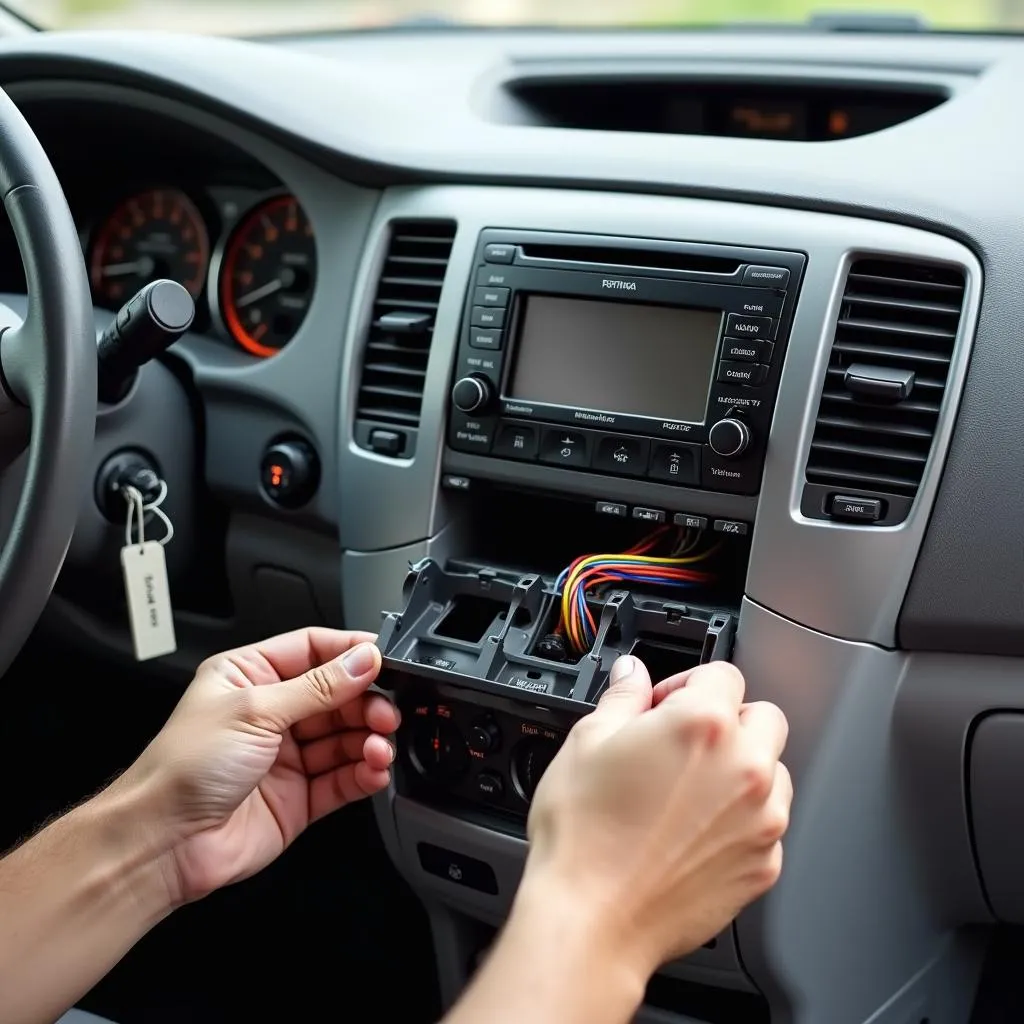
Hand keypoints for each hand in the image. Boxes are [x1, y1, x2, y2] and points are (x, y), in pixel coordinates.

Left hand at [120, 628, 397, 903]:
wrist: (162, 843)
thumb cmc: (182, 769)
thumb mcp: (256, 709)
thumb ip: (319, 686)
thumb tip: (363, 660)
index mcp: (250, 676)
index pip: (313, 650)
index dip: (350, 653)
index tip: (384, 658)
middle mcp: (270, 713)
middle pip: (338, 695)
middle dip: (367, 702)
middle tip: (386, 711)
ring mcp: (286, 756)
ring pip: (345, 738)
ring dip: (369, 739)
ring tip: (379, 746)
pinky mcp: (299, 796)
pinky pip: (343, 778)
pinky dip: (364, 773)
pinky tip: (373, 770)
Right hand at [520, 657, 790, 982]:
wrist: (592, 919)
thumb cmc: (584, 836)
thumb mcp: (587, 742)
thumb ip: (622, 697)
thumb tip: (632, 674)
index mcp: (702, 724)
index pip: (722, 673)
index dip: (686, 683)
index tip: (663, 704)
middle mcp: (745, 767)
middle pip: (762, 717)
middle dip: (726, 720)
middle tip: (682, 743)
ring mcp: (762, 820)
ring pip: (774, 771)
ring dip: (742, 769)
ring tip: (689, 790)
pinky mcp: (764, 865)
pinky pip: (768, 825)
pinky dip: (742, 821)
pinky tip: (694, 831)